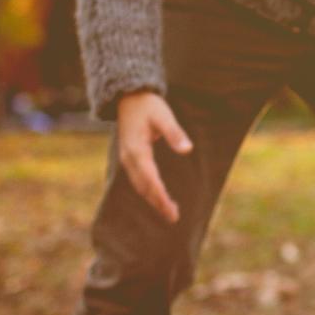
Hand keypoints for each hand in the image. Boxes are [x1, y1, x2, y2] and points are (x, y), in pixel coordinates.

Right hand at [116, 91, 192, 222]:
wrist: (128, 97)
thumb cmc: (148, 105)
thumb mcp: (164, 116)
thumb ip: (175, 133)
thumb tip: (187, 149)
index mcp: (137, 150)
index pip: (150, 179)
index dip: (161, 196)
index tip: (171, 209)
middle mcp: (128, 158)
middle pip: (143, 186)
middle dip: (158, 203)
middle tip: (173, 217)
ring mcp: (126, 158)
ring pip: (139, 185)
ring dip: (153, 199)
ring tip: (169, 212)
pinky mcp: (129, 157)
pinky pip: (137, 179)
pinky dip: (148, 191)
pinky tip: (158, 197)